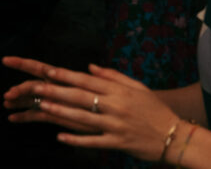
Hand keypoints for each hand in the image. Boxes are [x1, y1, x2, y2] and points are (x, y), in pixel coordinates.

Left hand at [3, 56, 180, 161]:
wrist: (175, 136)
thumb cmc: (154, 109)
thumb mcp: (136, 87)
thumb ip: (111, 76)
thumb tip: (89, 67)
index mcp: (117, 91)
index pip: (86, 80)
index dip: (65, 75)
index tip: (47, 70)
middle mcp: (115, 106)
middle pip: (80, 97)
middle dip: (56, 91)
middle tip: (36, 87)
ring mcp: (115, 125)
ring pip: (83, 118)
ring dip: (62, 112)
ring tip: (43, 107)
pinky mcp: (118, 143)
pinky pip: (94, 141)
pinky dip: (77, 140)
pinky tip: (60, 138)